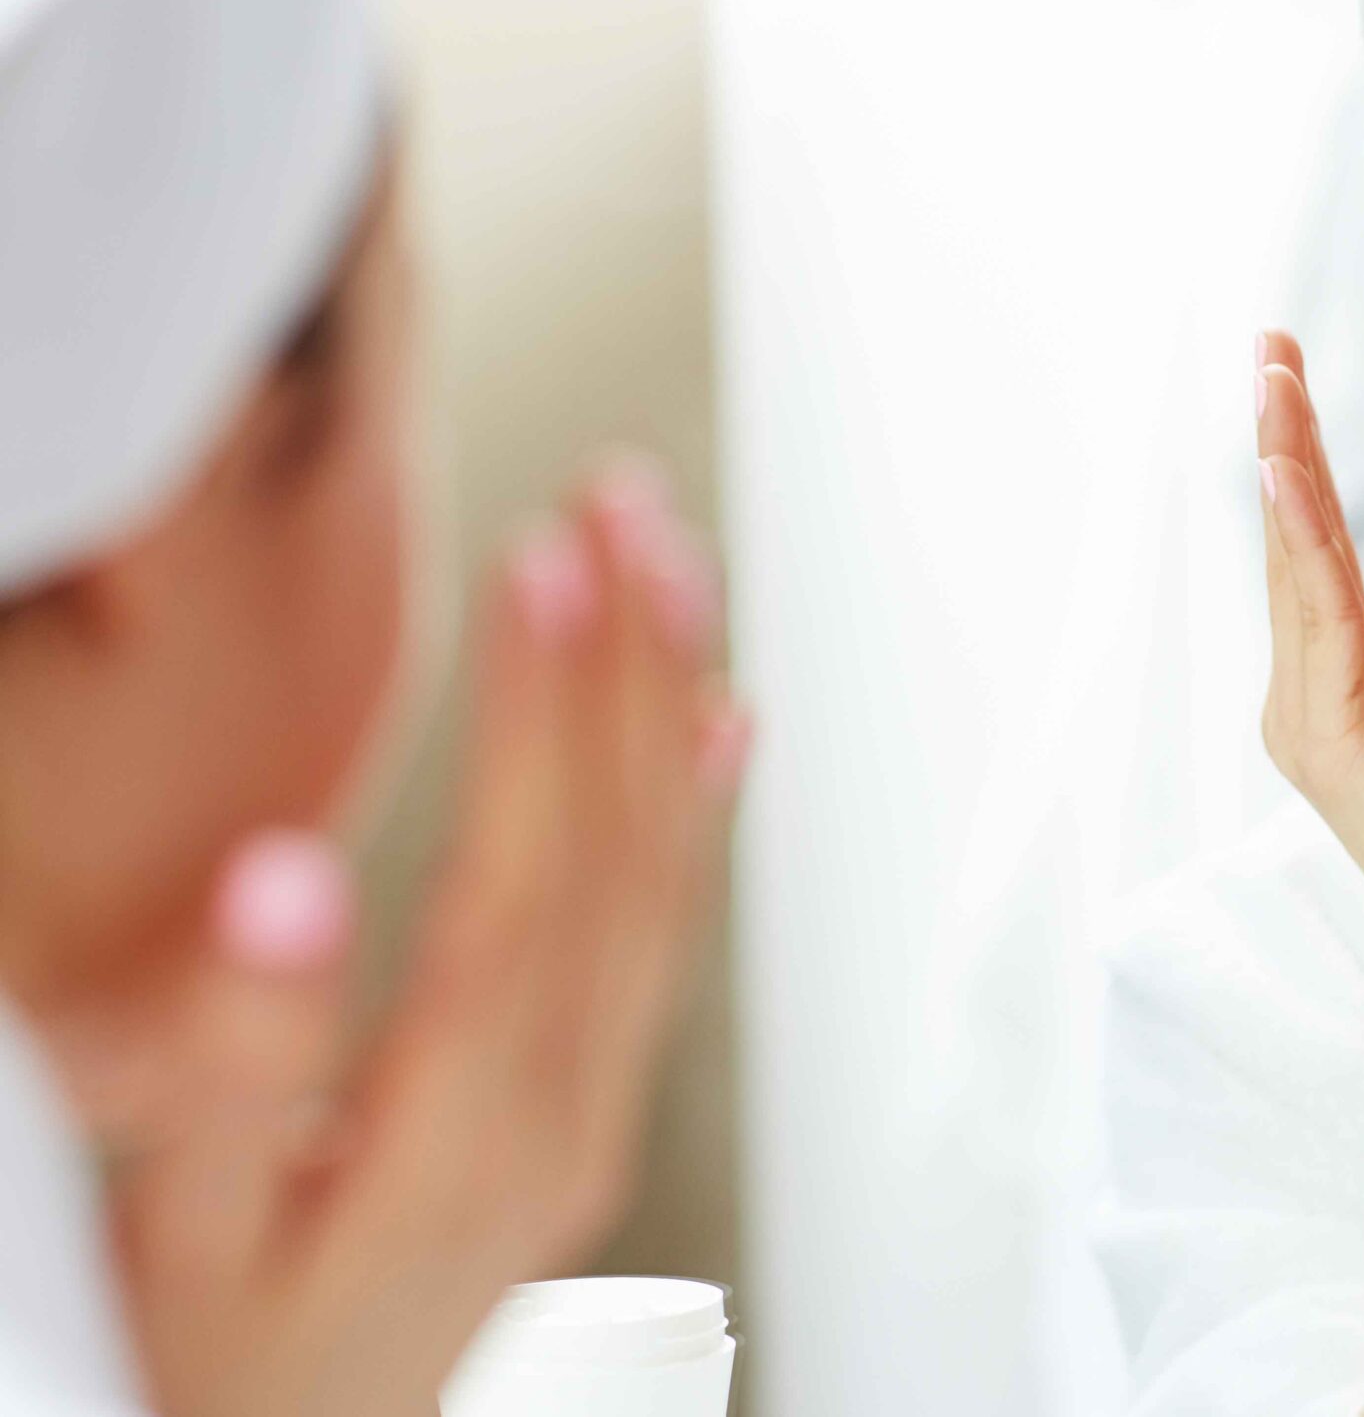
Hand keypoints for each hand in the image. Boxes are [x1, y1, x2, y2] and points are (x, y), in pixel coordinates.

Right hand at [104, 459, 749, 1416]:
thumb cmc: (214, 1371)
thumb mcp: (185, 1241)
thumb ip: (239, 1071)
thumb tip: (289, 884)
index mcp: (464, 1125)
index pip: (530, 873)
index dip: (547, 706)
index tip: (550, 555)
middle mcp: (561, 1111)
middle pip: (625, 851)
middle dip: (631, 660)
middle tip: (625, 500)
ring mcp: (589, 1115)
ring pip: (661, 880)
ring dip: (670, 708)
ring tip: (669, 560)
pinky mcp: (584, 1118)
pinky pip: (666, 945)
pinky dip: (696, 819)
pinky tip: (712, 726)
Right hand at [1256, 329, 1363, 975]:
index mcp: (1344, 685)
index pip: (1318, 549)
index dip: (1306, 459)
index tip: (1293, 374)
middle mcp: (1310, 698)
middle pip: (1290, 544)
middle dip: (1280, 440)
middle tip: (1268, 344)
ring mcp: (1311, 721)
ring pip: (1293, 568)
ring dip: (1283, 468)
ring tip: (1272, 380)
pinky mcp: (1330, 742)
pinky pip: (1318, 618)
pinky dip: (1304, 541)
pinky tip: (1291, 473)